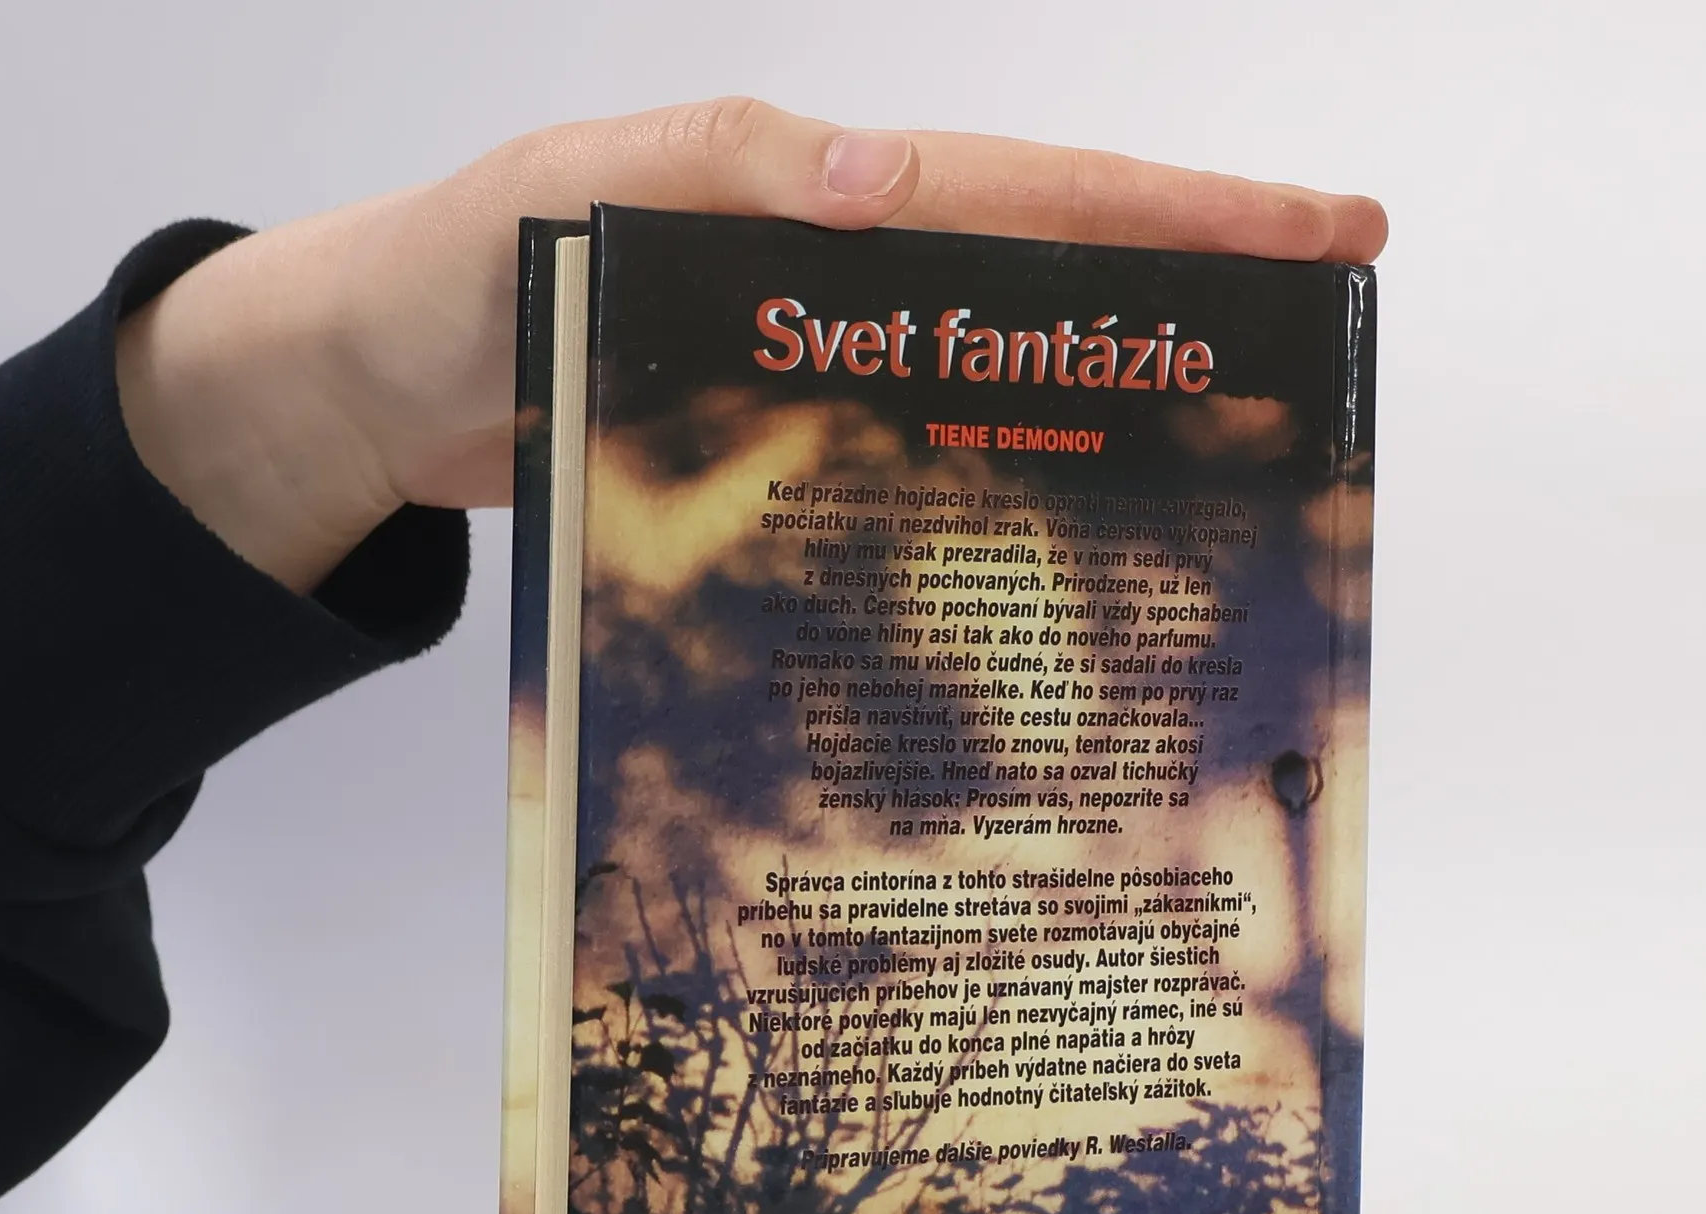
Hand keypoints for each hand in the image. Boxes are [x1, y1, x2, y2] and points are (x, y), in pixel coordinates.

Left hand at [115, 98, 1386, 594]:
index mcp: (815, 201)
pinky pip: (919, 469)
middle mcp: (843, 286)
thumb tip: (879, 180)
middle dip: (1195, 298)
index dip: (1177, 215)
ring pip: (1001, 383)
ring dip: (1119, 406)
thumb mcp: (559, 198)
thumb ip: (705, 174)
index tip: (1318, 232)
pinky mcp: (788, 460)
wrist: (378, 394)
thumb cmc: (452, 277)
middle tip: (1327, 338)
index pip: (1027, 195)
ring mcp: (823, 379)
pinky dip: (999, 494)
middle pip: (1049, 282)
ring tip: (1245, 456)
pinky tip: (1063, 548)